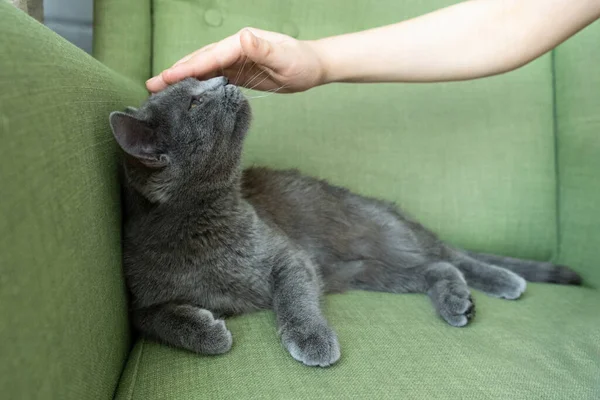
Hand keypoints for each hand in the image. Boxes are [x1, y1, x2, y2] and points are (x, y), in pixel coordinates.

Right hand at [146, 28, 325, 92]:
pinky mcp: (237, 71)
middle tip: (152, 85)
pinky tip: (184, 92)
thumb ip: (263, 48)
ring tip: (158, 89)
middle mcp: (235, 47)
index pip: (211, 55)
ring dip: (182, 78)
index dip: (189, 66)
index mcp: (243, 42)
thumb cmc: (301, 62)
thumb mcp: (284, 57)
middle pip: (200, 59)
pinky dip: (196, 83)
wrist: (312, 67)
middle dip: (176, 72)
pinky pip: (212, 77)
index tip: (168, 77)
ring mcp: (234, 59)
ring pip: (203, 68)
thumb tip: (242, 37)